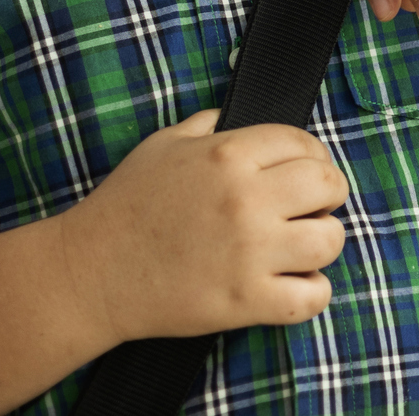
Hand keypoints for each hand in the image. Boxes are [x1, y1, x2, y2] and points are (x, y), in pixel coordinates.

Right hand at [55, 110, 348, 342]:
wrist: (87, 275)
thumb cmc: (123, 207)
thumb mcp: (162, 145)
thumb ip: (207, 124)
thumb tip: (235, 118)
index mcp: (229, 154)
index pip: (306, 144)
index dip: (313, 158)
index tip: (305, 173)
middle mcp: (246, 198)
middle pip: (330, 185)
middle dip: (326, 195)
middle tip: (307, 209)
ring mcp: (249, 251)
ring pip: (330, 240)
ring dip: (322, 243)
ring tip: (300, 247)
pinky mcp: (245, 300)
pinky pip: (312, 298)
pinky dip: (313, 293)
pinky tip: (295, 285)